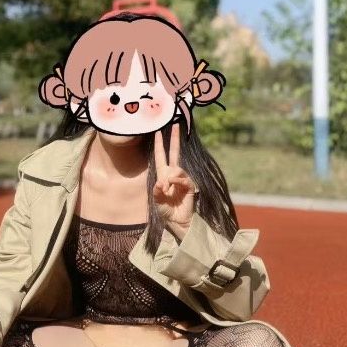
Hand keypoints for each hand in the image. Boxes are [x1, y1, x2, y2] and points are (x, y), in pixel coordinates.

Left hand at [154, 121, 196, 235]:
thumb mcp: (157, 201)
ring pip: (177, 168)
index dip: (160, 144)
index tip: (158, 132)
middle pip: (174, 153)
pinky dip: (177, 181)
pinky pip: (183, 178)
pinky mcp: (189, 186)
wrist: (178, 221)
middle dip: (174, 139)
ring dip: (170, 177)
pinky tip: (172, 187)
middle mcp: (172, 174)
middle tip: (175, 124)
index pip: (161, 156)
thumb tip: (162, 182)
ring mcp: (181, 179)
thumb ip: (157, 192)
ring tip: (166, 189)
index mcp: (163, 175)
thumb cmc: (166, 211)